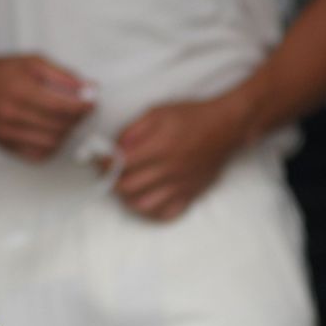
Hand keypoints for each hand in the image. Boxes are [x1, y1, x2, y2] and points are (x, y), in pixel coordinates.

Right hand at [0, 55, 94, 161]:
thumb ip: (63, 75)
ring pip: (51, 142)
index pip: (59, 105)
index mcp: (19, 89)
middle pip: (57, 125)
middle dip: (77, 119)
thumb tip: (90, 89)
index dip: (81, 107)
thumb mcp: (34, 62)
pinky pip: (38, 154)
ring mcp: (6, 132)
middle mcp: (10, 113)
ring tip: (68, 120)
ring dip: (66, 132)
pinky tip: (52, 131)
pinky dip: (52, 145)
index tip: (92, 103)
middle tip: (83, 110)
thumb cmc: (4, 71)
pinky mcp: (4, 144)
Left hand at [109, 92, 256, 220]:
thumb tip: (115, 148)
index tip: (99, 160)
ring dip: (129, 198)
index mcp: (158, 147)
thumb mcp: (158, 112)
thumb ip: (133, 130)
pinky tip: (148, 198)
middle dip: (113, 182)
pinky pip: (166, 213)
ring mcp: (179, 185)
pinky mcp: (190, 194)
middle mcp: (168, 170)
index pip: (120, 164)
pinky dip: (152, 211)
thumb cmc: (191, 116)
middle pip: (127, 188)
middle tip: (110, 174)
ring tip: (128, 186)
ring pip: (143, 205)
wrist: (226, 127)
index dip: (104, 164)